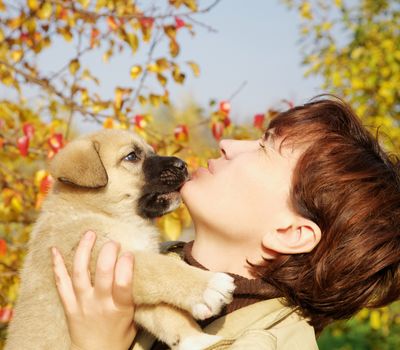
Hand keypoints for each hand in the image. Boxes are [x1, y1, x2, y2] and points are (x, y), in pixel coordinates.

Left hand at [51, 231, 136, 349]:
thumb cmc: (119, 335)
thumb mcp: (133, 317)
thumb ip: (133, 295)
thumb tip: (136, 268)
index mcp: (120, 309)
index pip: (123, 284)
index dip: (126, 266)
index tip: (129, 253)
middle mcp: (100, 304)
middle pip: (103, 274)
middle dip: (108, 253)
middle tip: (112, 242)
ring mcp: (82, 304)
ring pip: (80, 274)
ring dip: (84, 251)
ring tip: (89, 234)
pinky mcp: (69, 306)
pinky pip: (61, 284)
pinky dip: (57, 266)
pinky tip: (55, 250)